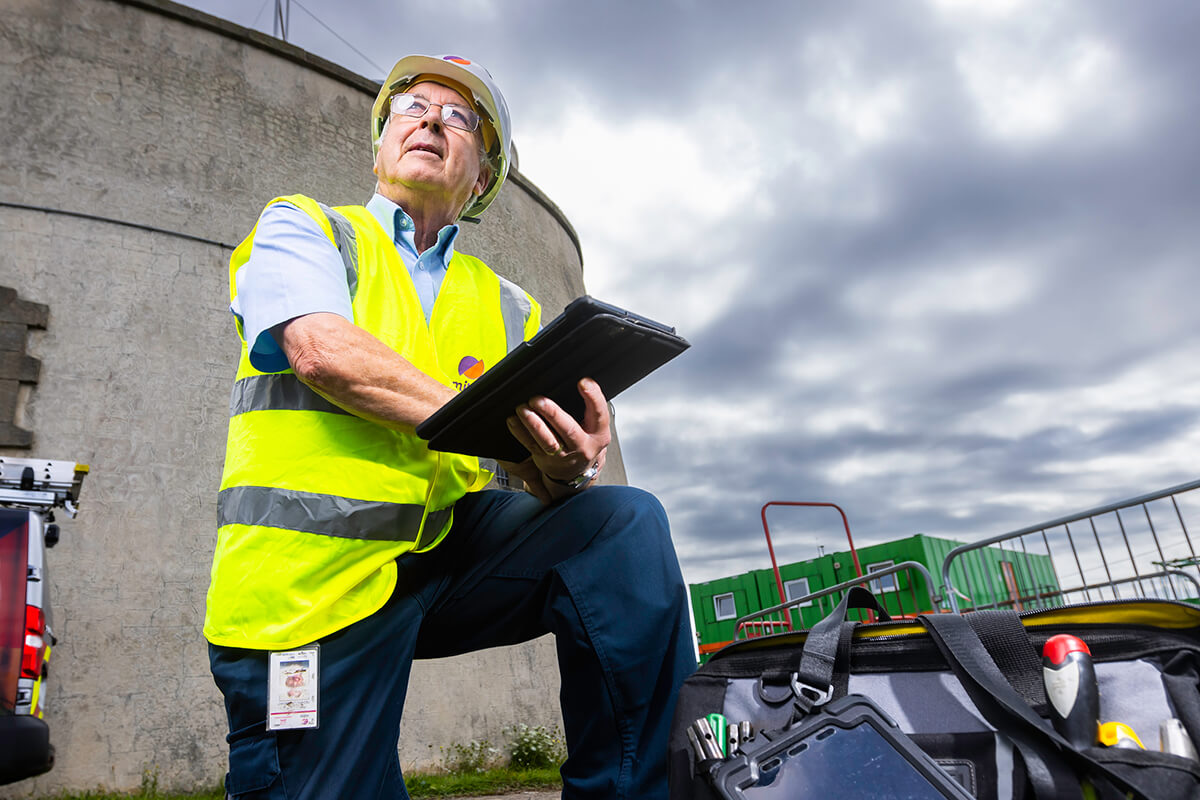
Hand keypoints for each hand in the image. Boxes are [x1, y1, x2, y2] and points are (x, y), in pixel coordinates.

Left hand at [503, 377, 610, 501]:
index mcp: (598, 434)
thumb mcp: (595, 426)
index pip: (599, 414)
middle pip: (569, 430)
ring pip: (548, 441)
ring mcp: (564, 455)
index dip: (593, 398)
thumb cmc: (584, 440)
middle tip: (538, 400)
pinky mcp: (546, 459)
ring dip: (534, 424)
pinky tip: (514, 421)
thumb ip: (589, 407)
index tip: (583, 383)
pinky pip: (532, 445)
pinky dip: (521, 433)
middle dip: (552, 413)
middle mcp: (582, 445)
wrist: (577, 470)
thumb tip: (581, 382)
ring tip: (523, 409)